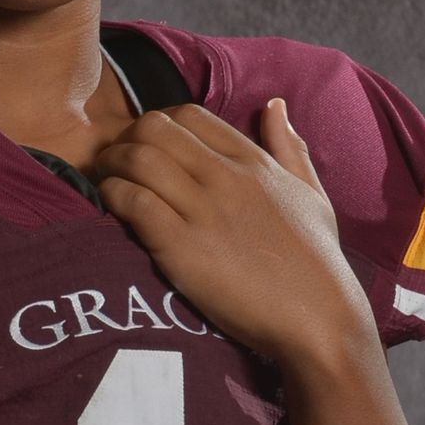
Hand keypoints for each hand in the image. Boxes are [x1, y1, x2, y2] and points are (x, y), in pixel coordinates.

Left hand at [93, 99, 373, 368]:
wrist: (319, 319)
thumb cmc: (317, 263)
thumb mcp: (312, 194)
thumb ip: (290, 148)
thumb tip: (274, 104)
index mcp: (254, 162)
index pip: (189, 115)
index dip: (158, 124)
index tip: (148, 147)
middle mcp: (227, 177)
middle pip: (155, 128)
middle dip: (125, 139)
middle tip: (115, 163)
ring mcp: (204, 211)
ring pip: (138, 159)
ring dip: (111, 166)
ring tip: (105, 183)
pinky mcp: (182, 248)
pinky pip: (134, 202)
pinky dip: (113, 198)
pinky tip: (111, 209)